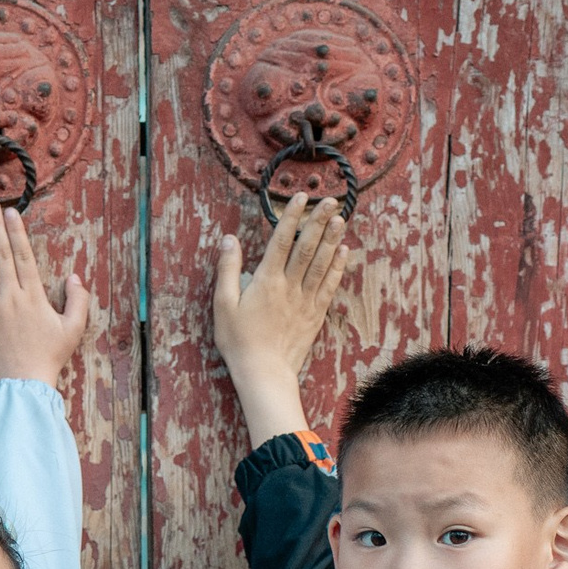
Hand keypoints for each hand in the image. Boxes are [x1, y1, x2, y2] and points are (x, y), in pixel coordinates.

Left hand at [0, 204, 90, 390]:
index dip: (16, 232)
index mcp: (34, 297)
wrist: (22, 384)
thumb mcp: (73, 330)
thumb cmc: (49, 357)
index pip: (24, 256)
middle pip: (1, 255)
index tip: (11, 212)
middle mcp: (11, 298)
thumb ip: (78, 301)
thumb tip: (74, 277)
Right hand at [211, 193, 352, 446]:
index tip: (301, 196)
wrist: (264, 372)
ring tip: (341, 217)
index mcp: (266, 281)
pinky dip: (337, 267)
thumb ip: (228, 269)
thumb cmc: (239, 340)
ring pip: (322, 263)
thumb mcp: (223, 304)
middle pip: (307, 247)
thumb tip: (229, 239)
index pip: (281, 240)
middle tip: (331, 200)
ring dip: (332, 238)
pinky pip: (329, 286)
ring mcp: (306, 300)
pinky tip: (344, 251)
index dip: (292, 216)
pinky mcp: (315, 314)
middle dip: (319, 221)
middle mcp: (290, 286)